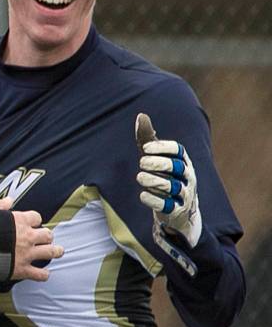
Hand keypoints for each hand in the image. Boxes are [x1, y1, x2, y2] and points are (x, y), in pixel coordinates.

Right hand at [10, 209, 62, 281]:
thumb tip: (9, 201)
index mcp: (18, 220)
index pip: (36, 217)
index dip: (34, 220)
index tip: (32, 224)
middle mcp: (26, 236)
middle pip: (47, 234)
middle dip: (46, 236)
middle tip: (45, 238)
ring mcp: (25, 254)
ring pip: (50, 252)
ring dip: (55, 252)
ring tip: (58, 251)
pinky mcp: (21, 269)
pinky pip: (39, 274)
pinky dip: (43, 274)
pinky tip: (44, 273)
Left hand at [135, 113, 202, 250]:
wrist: (179, 210)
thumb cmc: (165, 176)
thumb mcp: (156, 157)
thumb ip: (148, 139)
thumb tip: (141, 115)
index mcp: (183, 161)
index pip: (177, 150)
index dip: (162, 148)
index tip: (145, 147)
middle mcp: (187, 176)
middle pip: (177, 167)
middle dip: (159, 163)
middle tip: (141, 162)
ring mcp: (184, 194)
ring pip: (173, 186)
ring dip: (155, 181)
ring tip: (139, 177)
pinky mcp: (177, 211)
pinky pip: (168, 206)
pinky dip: (155, 200)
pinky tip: (142, 195)